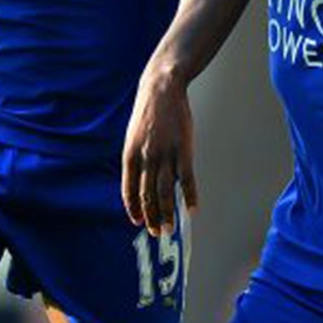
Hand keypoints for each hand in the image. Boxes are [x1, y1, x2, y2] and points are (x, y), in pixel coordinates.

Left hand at [122, 65, 195, 235]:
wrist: (161, 89)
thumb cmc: (148, 114)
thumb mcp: (133, 137)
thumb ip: (136, 159)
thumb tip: (139, 182)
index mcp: (130, 156)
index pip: (129, 191)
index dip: (134, 209)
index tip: (138, 222)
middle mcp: (145, 158)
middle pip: (148, 196)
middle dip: (151, 217)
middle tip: (156, 232)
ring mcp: (165, 155)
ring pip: (166, 193)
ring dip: (168, 214)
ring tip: (170, 228)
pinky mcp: (184, 150)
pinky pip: (187, 180)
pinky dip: (191, 196)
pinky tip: (193, 209)